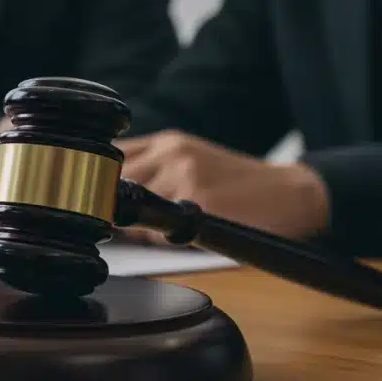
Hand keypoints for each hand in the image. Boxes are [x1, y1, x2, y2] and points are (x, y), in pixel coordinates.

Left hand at [117, 131, 328, 242]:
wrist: (290, 193)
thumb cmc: (235, 183)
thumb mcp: (190, 159)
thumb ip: (150, 168)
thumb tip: (102, 194)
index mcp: (167, 141)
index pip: (109, 157)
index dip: (96, 181)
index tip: (91, 198)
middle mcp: (172, 154)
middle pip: (112, 183)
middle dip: (109, 206)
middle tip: (116, 222)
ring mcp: (185, 179)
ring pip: (132, 210)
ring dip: (134, 226)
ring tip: (156, 229)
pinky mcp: (199, 207)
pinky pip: (156, 230)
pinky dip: (156, 239)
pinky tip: (175, 236)